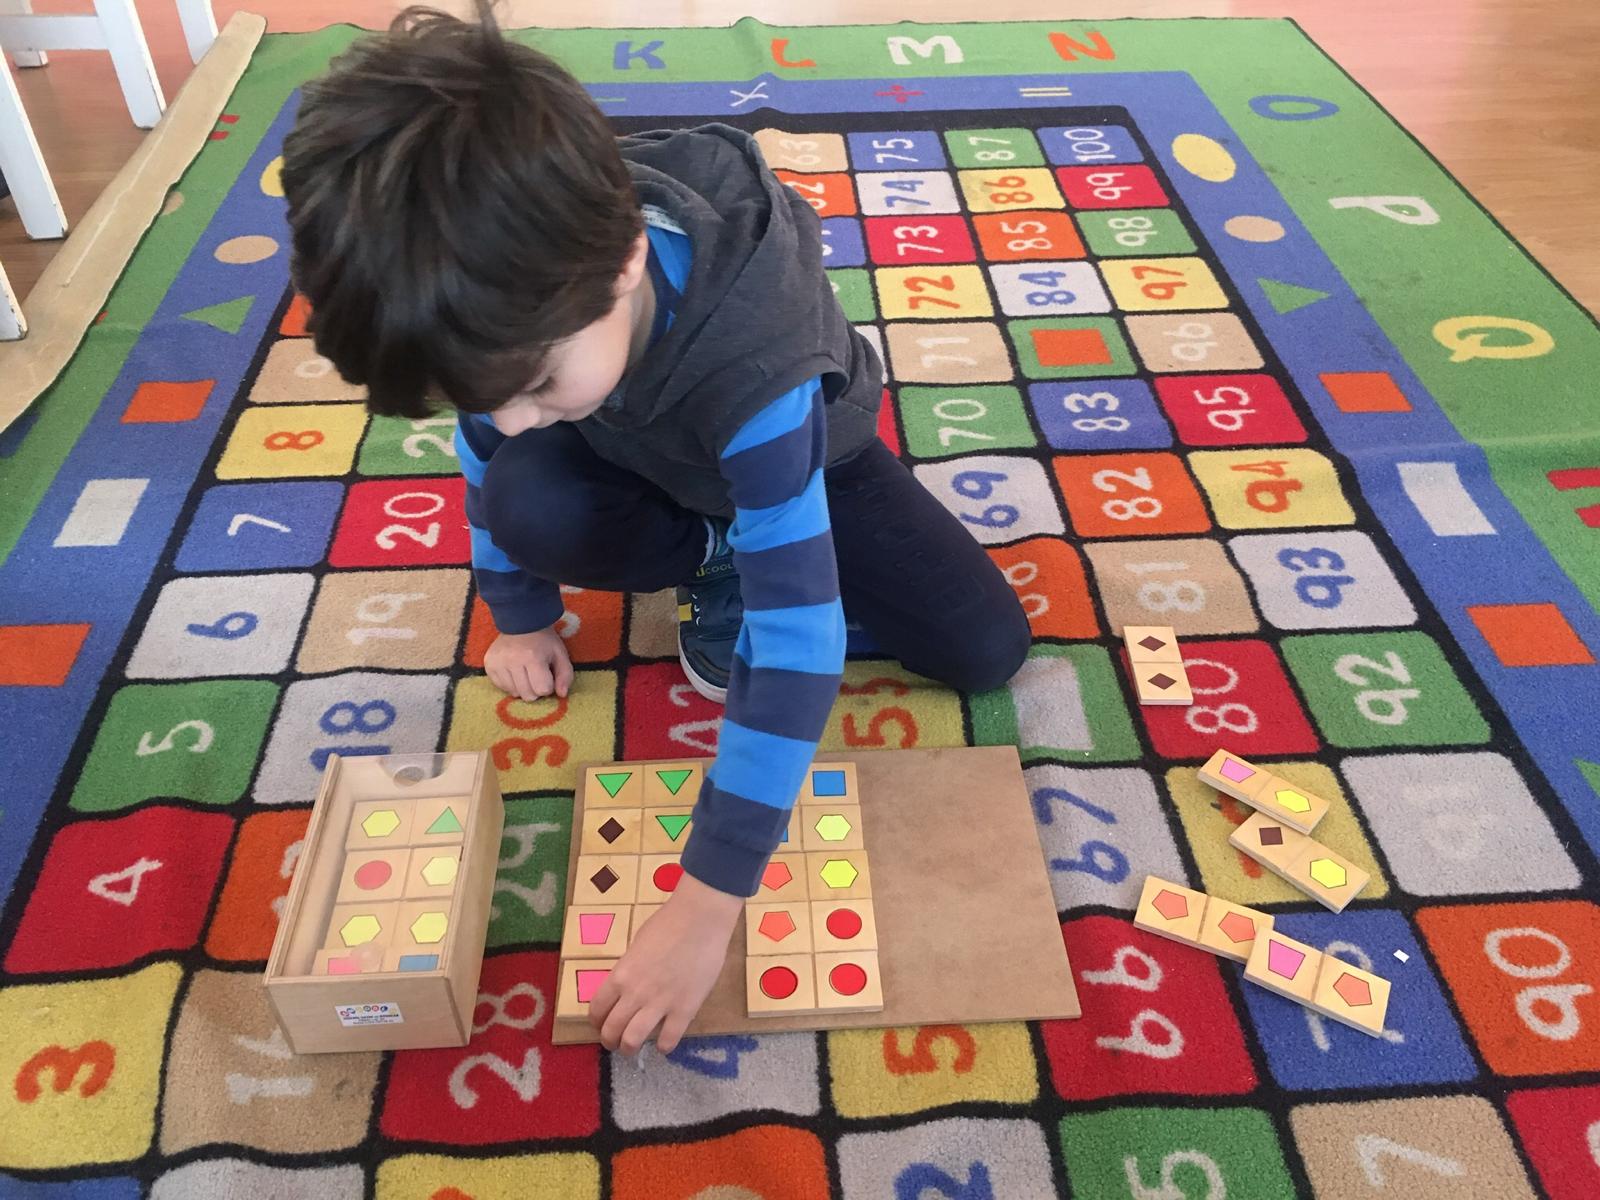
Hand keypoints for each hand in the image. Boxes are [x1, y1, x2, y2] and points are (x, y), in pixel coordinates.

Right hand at [484, 626, 572, 700]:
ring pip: (514, 693)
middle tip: (536, 674)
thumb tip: (561, 695)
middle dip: (535, 689)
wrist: (521, 622)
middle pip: (528, 695)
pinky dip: (510, 684)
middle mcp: (512, 661)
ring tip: (525, 672)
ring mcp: (498, 663)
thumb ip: (565, 676)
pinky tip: (514, 671)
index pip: (543, 689)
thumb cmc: (544, 641)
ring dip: (522, 687)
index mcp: (533, 657)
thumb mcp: (561, 655)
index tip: (547, 674)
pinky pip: (501, 687)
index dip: (548, 685)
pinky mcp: (489, 664)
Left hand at [589, 873, 740, 1054]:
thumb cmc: (669, 923)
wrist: (701, 918)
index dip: (596, 1022)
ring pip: (633, 1040)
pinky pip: (668, 1040)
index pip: (597, 1009)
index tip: (601, 1024)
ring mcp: (659, 1004)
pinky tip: (664, 1043)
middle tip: (615, 1042)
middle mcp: (634, 994)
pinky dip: (664, 1047)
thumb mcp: (637, 946)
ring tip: (633, 1047)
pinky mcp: (685, 1010)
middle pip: (611, 1029)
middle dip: (609, 1040)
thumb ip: (630, 970)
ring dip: (629, 1048)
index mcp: (620, 975)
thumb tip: (630, 984)